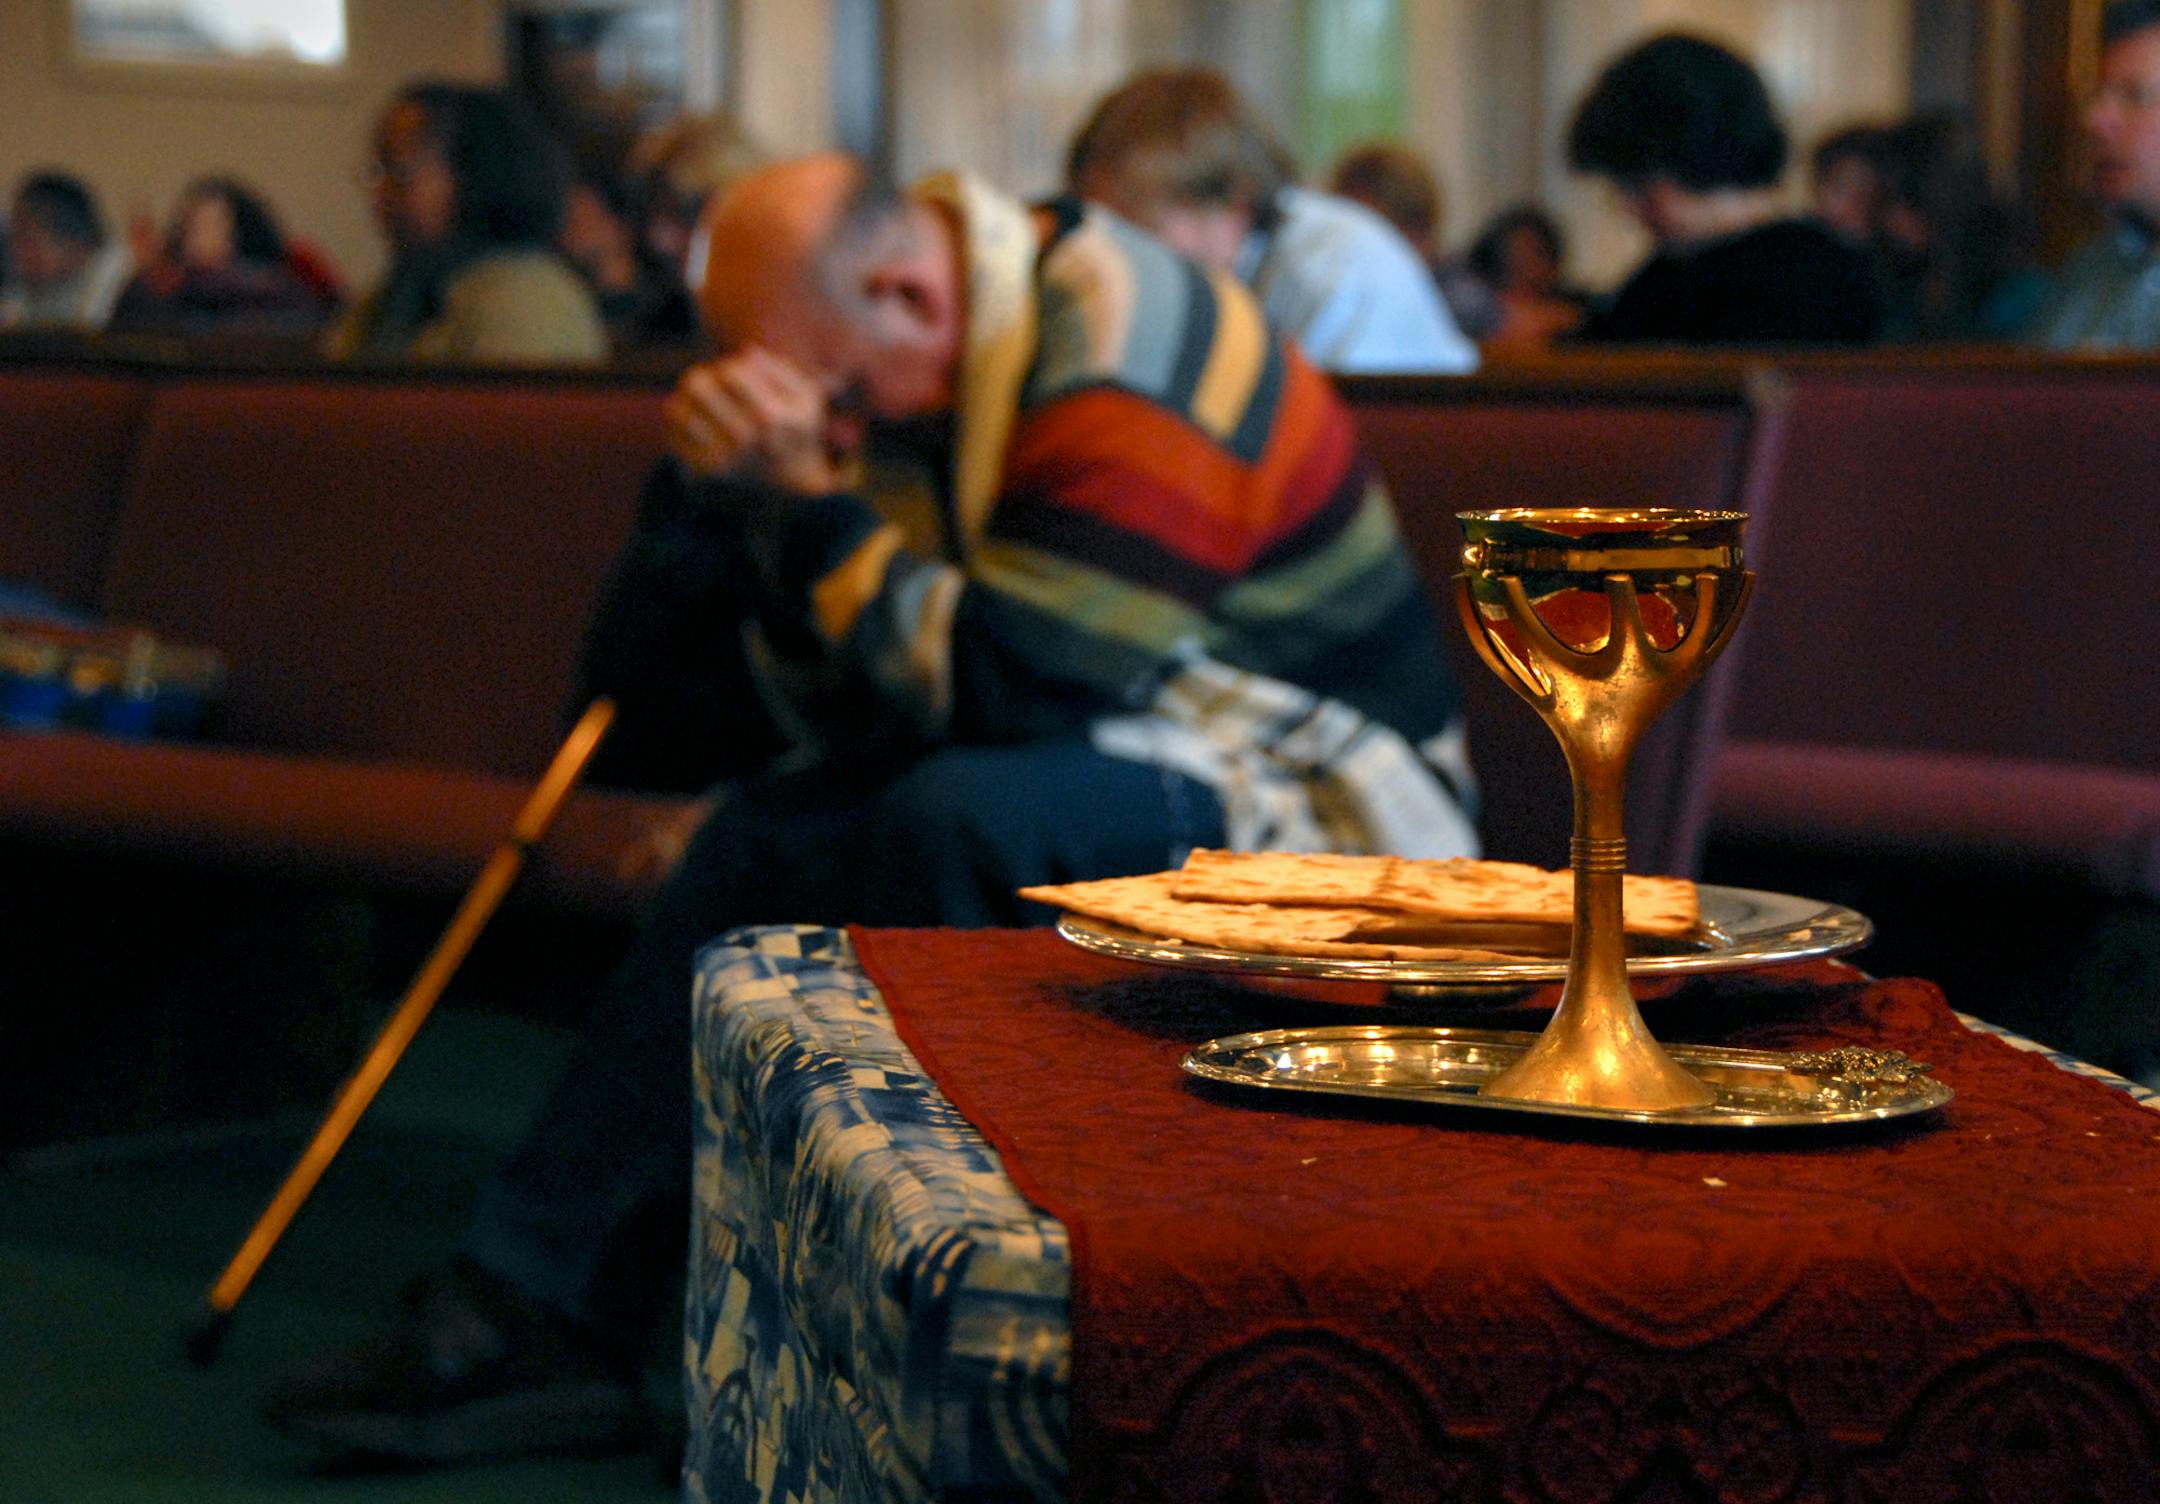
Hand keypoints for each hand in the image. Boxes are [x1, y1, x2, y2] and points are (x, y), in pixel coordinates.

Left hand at [664, 345, 850, 493]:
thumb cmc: (793, 429)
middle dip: (706, 379)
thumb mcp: (804, 397)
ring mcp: (720, 459)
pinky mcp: (701, 471)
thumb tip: (746, 352)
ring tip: (706, 404)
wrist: (788, 482)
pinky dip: (681, 420)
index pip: (730, 372)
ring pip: (677, 408)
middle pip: (697, 385)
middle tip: (719, 388)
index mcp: (771, 418)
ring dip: (689, 399)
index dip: (732, 367)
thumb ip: (780, 369)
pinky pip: (672, 431)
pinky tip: (700, 422)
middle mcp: (743, 440)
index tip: (741, 380)